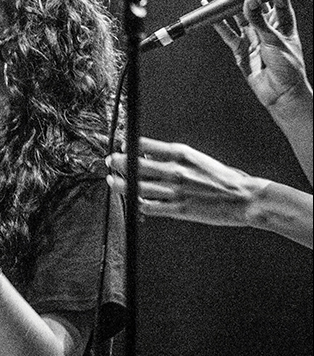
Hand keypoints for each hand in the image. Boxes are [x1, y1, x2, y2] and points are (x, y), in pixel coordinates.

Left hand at [105, 137, 269, 227]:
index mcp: (181, 154)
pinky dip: (138, 203)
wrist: (245, 198)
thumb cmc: (223, 177)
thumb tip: (149, 156)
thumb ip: (173, 157)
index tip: (121, 145)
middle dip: (118, 163)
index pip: (144, 145)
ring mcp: (175, 191)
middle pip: (135, 166)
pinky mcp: (178, 209)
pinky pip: (149, 206)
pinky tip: (133, 200)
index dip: (128, 145)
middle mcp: (175, 171)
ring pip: (137, 187)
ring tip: (112, 180)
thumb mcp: (197, 158)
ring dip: (120, 184)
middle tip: (110, 161)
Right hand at [210, 0, 307, 109]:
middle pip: (254, 2)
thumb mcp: (275, 41)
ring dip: (230, 2)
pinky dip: (217, 22)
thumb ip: (259, 20)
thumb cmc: (288, 68)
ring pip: (238, 15)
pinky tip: (210, 11)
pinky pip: (227, 32)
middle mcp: (267, 26)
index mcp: (283, 21)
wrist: (280, 93)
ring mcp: (252, 36)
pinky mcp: (240, 48)